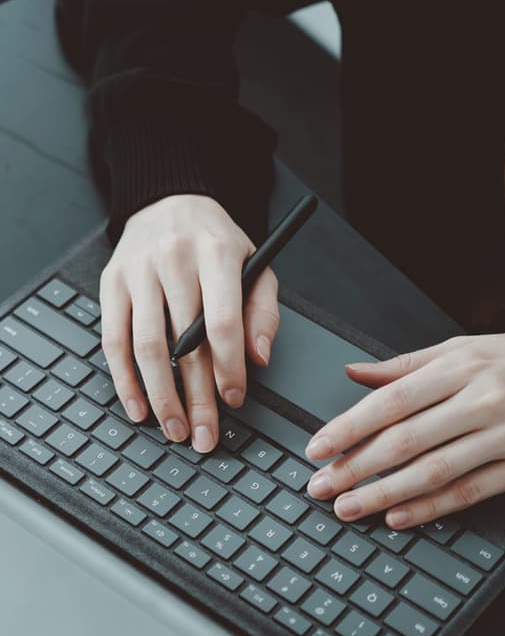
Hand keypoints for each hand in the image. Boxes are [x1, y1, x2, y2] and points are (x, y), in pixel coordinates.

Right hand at [99, 194, 278, 450]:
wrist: (170, 200)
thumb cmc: (217, 242)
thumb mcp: (257, 266)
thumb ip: (263, 312)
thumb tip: (258, 358)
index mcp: (216, 253)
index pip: (222, 321)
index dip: (229, 367)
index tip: (234, 400)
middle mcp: (174, 260)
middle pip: (184, 343)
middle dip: (196, 397)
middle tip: (204, 435)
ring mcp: (138, 272)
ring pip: (146, 346)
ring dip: (161, 396)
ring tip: (174, 429)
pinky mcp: (111, 284)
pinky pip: (113, 340)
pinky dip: (124, 380)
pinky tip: (138, 407)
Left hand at [305, 333, 504, 527]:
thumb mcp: (455, 350)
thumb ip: (402, 366)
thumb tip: (352, 373)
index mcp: (459, 368)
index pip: (392, 401)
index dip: (350, 428)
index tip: (318, 449)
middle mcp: (483, 400)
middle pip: (408, 441)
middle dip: (357, 468)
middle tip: (322, 488)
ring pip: (436, 472)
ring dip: (386, 495)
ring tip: (350, 508)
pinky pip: (471, 493)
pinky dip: (432, 508)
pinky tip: (399, 517)